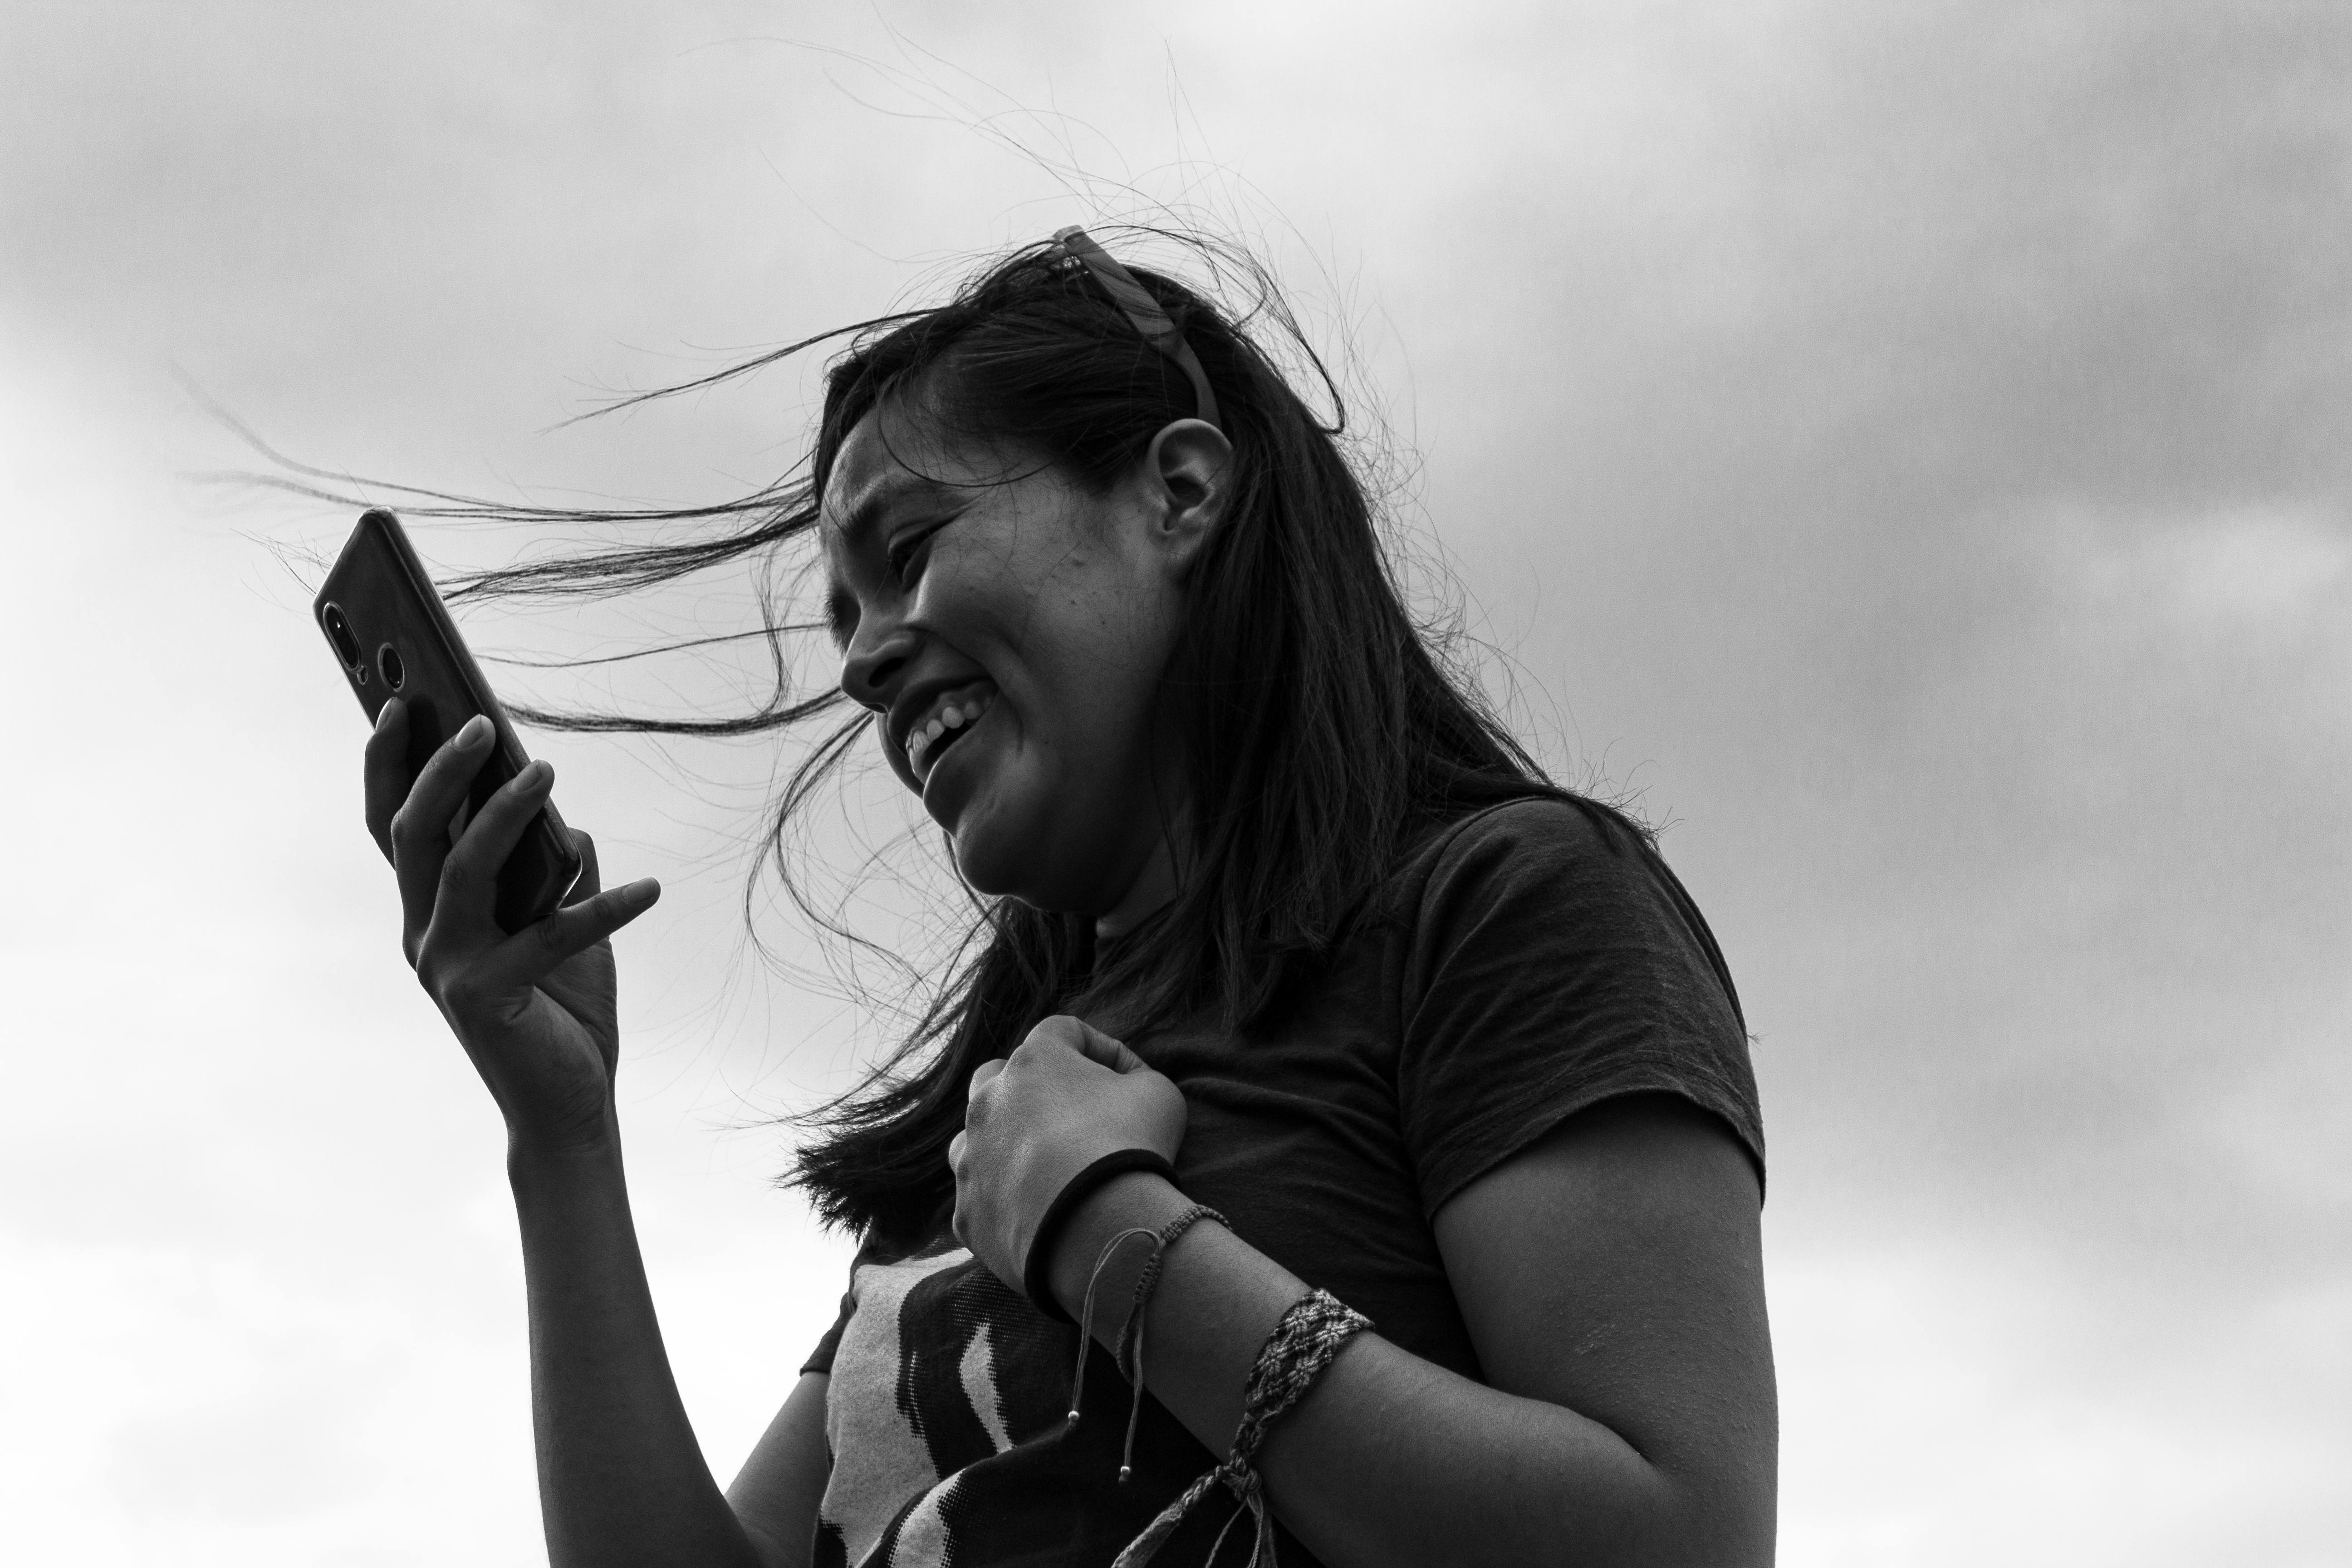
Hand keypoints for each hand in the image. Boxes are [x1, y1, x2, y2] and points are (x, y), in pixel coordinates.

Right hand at [364, 700, 659, 1154]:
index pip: (392, 828)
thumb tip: (564, 818)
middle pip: (413, 835)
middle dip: (442, 771)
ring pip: (461, 870)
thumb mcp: (558, 923)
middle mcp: (423, 935)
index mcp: (429, 912)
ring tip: (547, 771)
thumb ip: (551, 870)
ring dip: (503, 814)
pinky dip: (602, 907)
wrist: (567, 1104)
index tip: (399, 703)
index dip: (389, 767)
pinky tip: (649, 888)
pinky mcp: (486, 998)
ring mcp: (447, 967)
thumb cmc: (559, 1008)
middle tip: (481, 723)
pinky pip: (548, 935)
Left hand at [948, 1016, 1187, 1292]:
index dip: (1100, 1048)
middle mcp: (988, 1101)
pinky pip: (981, 1197)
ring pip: (974, 1137)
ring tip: (1040, 1166)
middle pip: (998, 1076)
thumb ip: (1136, 1077)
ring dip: (1003, 1143)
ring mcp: (970, 1156)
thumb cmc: (1131, 1147)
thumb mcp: (1158, 1093)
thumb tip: (1124, 1087)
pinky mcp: (966, 1209)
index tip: (1126, 1079)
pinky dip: (1005, 1201)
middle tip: (1068, 1115)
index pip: (1063, 1032)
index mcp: (1033, 1061)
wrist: (1099, 1227)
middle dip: (1030, 1088)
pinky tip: (1036, 1213)